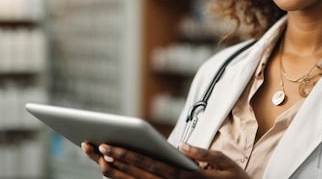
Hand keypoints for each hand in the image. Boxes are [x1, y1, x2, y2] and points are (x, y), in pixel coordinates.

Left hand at [81, 141, 249, 177]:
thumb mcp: (226, 163)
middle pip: (138, 176)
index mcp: (188, 177)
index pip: (151, 165)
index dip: (128, 155)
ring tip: (99, 160)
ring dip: (116, 174)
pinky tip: (116, 175)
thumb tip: (181, 145)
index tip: (109, 146)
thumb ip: (203, 153)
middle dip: (115, 161)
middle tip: (95, 148)